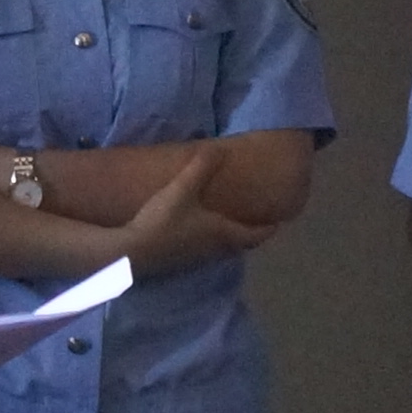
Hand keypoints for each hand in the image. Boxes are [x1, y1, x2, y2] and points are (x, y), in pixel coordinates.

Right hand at [111, 154, 270, 283]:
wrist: (131, 253)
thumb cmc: (164, 221)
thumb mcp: (183, 189)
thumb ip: (201, 167)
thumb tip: (219, 148)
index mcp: (223, 234)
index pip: (256, 235)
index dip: (269, 228)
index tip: (279, 223)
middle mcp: (215, 251)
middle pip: (240, 245)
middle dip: (250, 234)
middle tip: (256, 222)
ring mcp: (196, 261)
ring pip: (221, 251)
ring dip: (229, 240)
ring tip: (229, 225)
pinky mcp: (179, 264)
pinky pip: (203, 254)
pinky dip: (209, 244)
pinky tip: (197, 235)